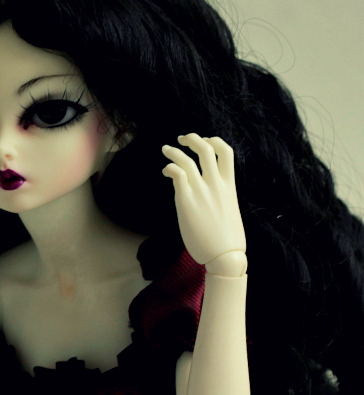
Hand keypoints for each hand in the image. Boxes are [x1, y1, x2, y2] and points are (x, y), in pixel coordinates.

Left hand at [162, 134, 245, 270]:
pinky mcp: (186, 201)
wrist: (225, 256)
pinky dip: (170, 167)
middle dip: (193, 139)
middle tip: (182, 138)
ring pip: (188, 160)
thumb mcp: (229, 211)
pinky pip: (177, 174)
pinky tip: (165, 171)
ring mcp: (202, 191)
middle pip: (207, 149)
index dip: (214, 141)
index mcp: (230, 186)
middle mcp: (217, 184)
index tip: (205, 141)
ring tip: (166, 149)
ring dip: (174, 151)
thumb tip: (211, 199)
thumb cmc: (227, 239)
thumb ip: (220, 198)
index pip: (226, 152)